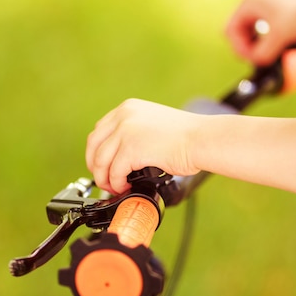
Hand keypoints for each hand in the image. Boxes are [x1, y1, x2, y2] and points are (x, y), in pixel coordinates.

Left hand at [86, 99, 202, 193]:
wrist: (202, 139)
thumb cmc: (187, 136)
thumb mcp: (153, 124)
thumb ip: (134, 133)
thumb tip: (121, 155)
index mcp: (128, 108)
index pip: (99, 131)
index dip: (97, 152)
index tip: (101, 165)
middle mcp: (123, 116)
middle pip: (94, 145)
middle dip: (95, 166)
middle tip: (104, 180)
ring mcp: (125, 131)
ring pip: (100, 161)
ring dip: (104, 179)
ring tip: (114, 187)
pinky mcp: (131, 148)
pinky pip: (114, 172)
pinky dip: (116, 183)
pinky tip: (124, 187)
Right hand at [225, 0, 295, 64]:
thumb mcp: (278, 39)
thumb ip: (262, 55)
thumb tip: (257, 64)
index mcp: (249, 2)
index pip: (231, 31)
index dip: (239, 48)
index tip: (253, 60)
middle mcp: (256, 0)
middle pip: (239, 31)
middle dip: (248, 47)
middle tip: (260, 59)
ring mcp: (267, 4)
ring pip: (251, 32)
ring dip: (257, 45)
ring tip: (269, 54)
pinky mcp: (279, 11)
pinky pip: (263, 30)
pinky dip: (267, 41)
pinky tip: (277, 47)